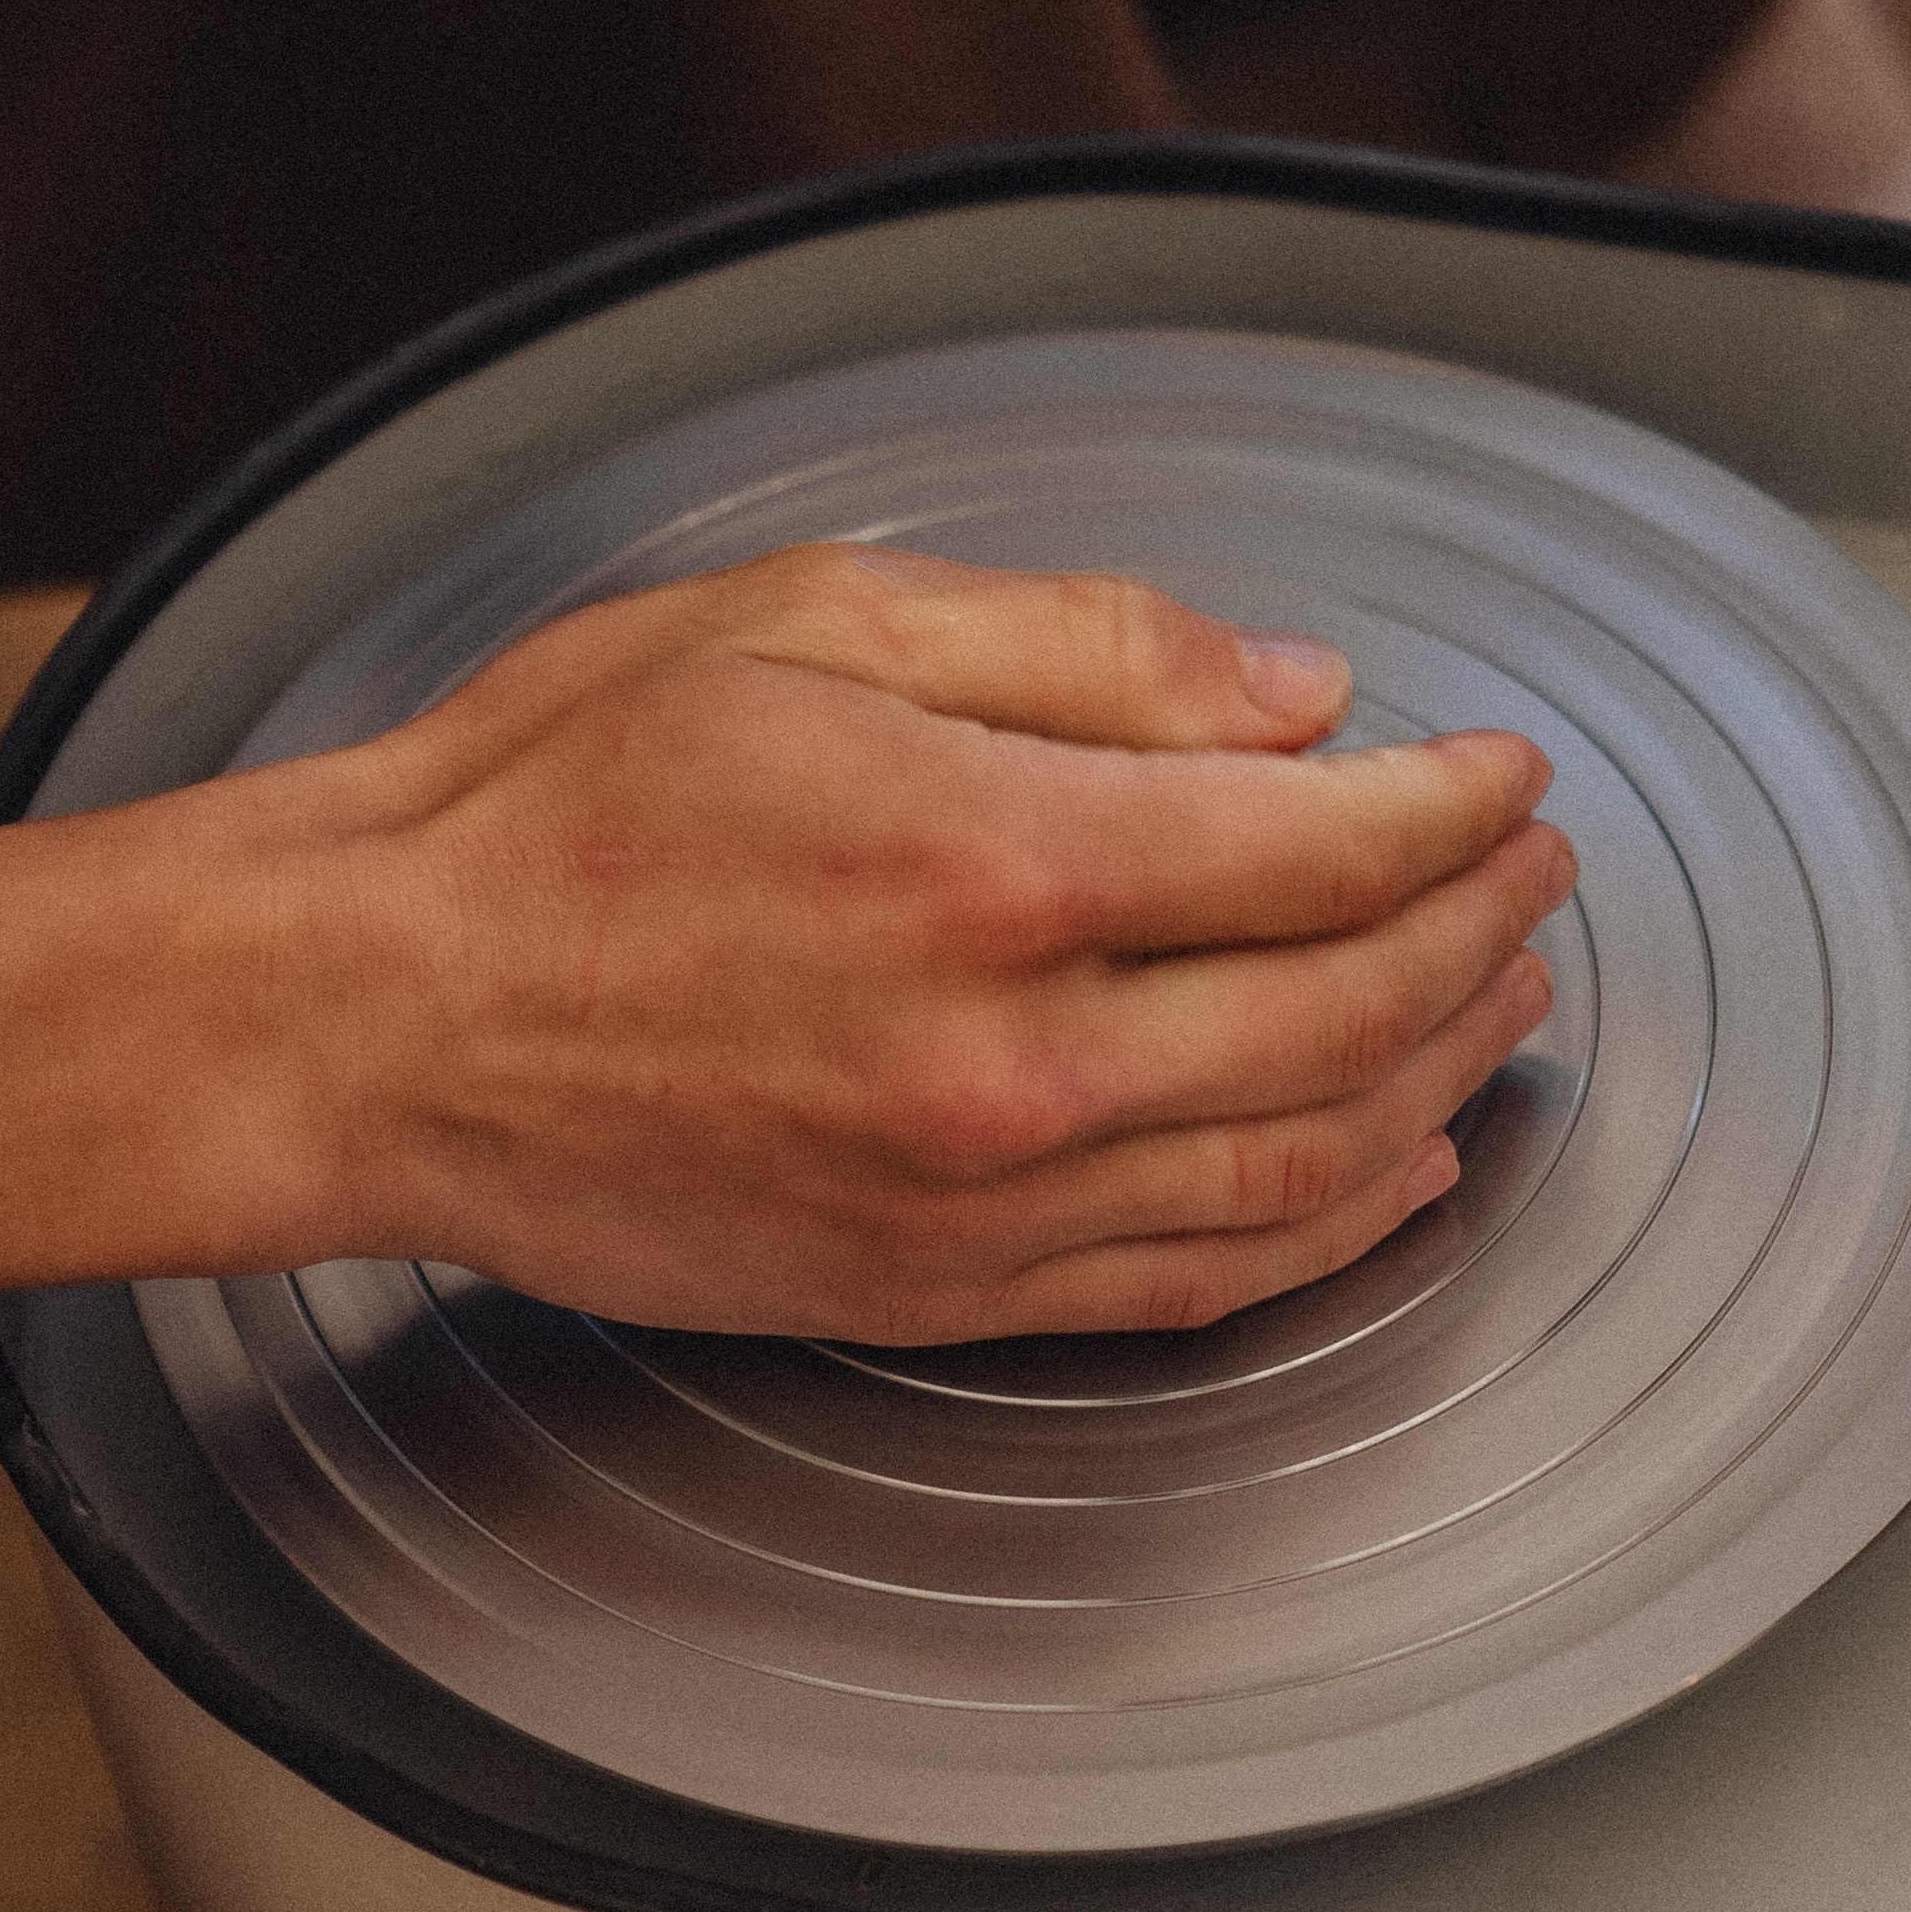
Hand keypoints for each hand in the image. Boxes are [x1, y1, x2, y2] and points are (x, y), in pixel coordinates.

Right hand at [0, 548, 1569, 1331]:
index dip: (1448, 807)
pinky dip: (1328, 1230)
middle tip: (1532, 877)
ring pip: (1301, 1163)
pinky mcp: (934, 1290)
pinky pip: (1193, 1282)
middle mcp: (1013, 1057)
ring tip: (1501, 1004)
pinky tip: (1396, 1173)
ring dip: (1440, 1080)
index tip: (1500, 775)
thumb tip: (1295, 697)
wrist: (378, 1012)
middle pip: (1346, 1010)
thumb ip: (1084, 651)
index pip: (1320, 844)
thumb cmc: (562, 800)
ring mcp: (980, 1200)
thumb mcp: (815, 621)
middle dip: (1476, 934)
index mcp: (995, 858)